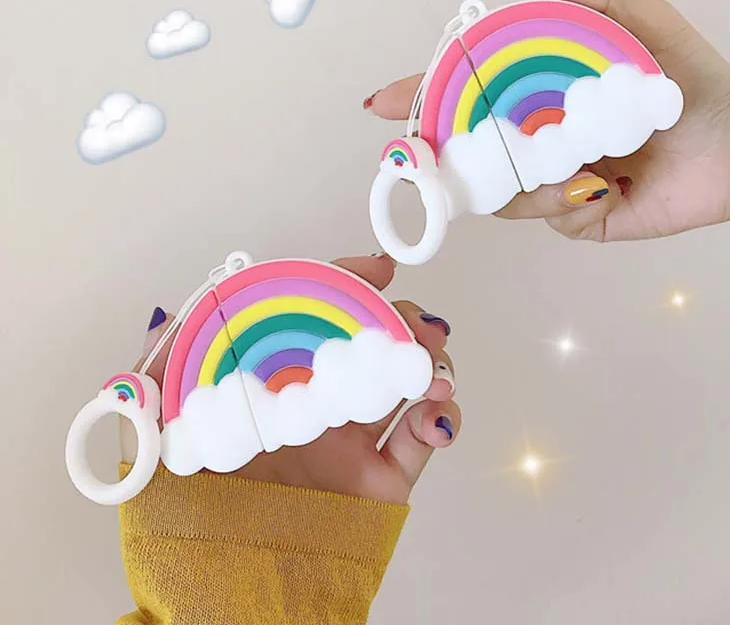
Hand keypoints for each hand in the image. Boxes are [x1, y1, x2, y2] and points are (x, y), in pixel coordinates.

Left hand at [121, 254, 458, 504]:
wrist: (225, 590)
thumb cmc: (187, 514)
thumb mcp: (155, 432)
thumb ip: (157, 373)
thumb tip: (170, 319)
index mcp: (275, 386)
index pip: (317, 318)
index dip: (349, 284)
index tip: (376, 271)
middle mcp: (317, 405)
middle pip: (373, 342)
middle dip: (401, 319)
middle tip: (409, 322)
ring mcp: (352, 440)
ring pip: (408, 382)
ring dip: (431, 361)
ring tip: (429, 367)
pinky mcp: (380, 480)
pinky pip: (424, 440)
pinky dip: (443, 418)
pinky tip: (433, 416)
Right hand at [366, 0, 729, 240]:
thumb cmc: (692, 82)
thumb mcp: (648, 25)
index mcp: (539, 91)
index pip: (467, 93)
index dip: (421, 97)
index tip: (383, 103)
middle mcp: (535, 137)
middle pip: (468, 151)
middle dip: (454, 158)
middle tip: (471, 153)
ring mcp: (551, 179)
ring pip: (501, 194)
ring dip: (529, 185)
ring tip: (585, 169)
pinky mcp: (575, 217)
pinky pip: (549, 219)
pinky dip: (574, 205)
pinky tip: (610, 188)